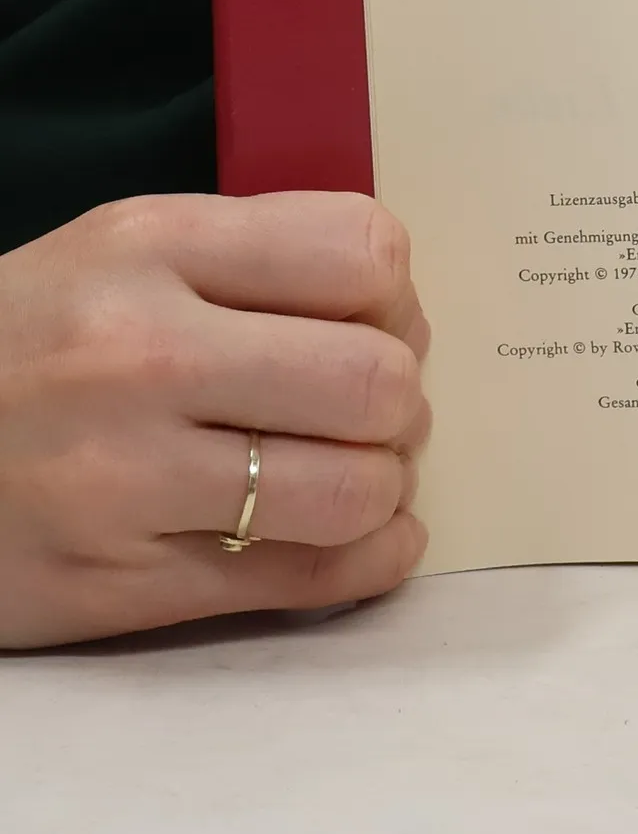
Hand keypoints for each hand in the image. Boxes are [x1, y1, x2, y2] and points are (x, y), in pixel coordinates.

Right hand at [0, 193, 429, 648]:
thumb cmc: (29, 343)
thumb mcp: (122, 254)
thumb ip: (256, 263)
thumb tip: (403, 316)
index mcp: (151, 247)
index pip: (363, 253)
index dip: (396, 296)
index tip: (375, 323)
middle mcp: (142, 356)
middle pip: (375, 379)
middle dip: (401, 401)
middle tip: (373, 412)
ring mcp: (125, 479)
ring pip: (355, 489)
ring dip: (383, 486)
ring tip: (353, 474)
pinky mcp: (116, 587)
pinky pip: (309, 578)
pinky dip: (371, 561)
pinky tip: (368, 539)